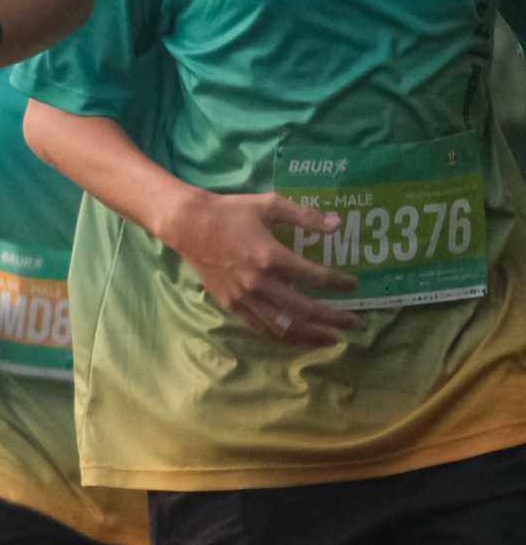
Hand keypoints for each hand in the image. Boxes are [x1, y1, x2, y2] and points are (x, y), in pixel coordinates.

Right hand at [162, 188, 349, 343]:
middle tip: (354, 323)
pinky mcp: (232, 304)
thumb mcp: (269, 204)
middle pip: (304, 309)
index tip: (352, 284)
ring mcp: (244, 297)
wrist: (189, 226)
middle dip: (333, 318)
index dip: (338, 282)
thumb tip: (337, 224)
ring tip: (332, 339)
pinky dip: (283, 335)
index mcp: (270, 256)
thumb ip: (304, 216)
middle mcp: (259, 282)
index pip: (315, 276)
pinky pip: (262, 327)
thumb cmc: (231, 212)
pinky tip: (298, 337)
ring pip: (284, 326)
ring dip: (311, 335)